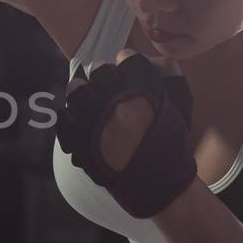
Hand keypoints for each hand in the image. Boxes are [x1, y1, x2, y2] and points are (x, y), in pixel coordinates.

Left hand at [54, 49, 196, 218]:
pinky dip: (68, 116)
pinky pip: (63, 116)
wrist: (158, 184)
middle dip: (102, 75)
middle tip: (104, 85)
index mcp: (144, 92)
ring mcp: (96, 122)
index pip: (126, 58)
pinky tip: (78, 120)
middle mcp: (118, 103)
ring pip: (77, 89)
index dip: (126, 63)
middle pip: (99, 70)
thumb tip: (153, 59)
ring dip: (81, 91)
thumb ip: (168, 77)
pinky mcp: (79, 141)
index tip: (125, 71)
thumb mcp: (179, 107)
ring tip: (87, 100)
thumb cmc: (169, 145)